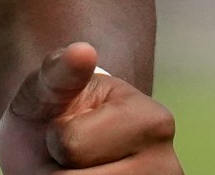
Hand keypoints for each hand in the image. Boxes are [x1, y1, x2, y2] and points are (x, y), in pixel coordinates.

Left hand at [0, 43, 178, 174]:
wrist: (57, 151)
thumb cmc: (56, 117)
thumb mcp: (46, 91)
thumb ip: (59, 73)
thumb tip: (82, 52)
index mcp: (153, 120)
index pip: (70, 144)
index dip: (54, 138)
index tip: (66, 127)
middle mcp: (168, 166)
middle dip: (57, 171)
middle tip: (67, 157)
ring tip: (74, 171)